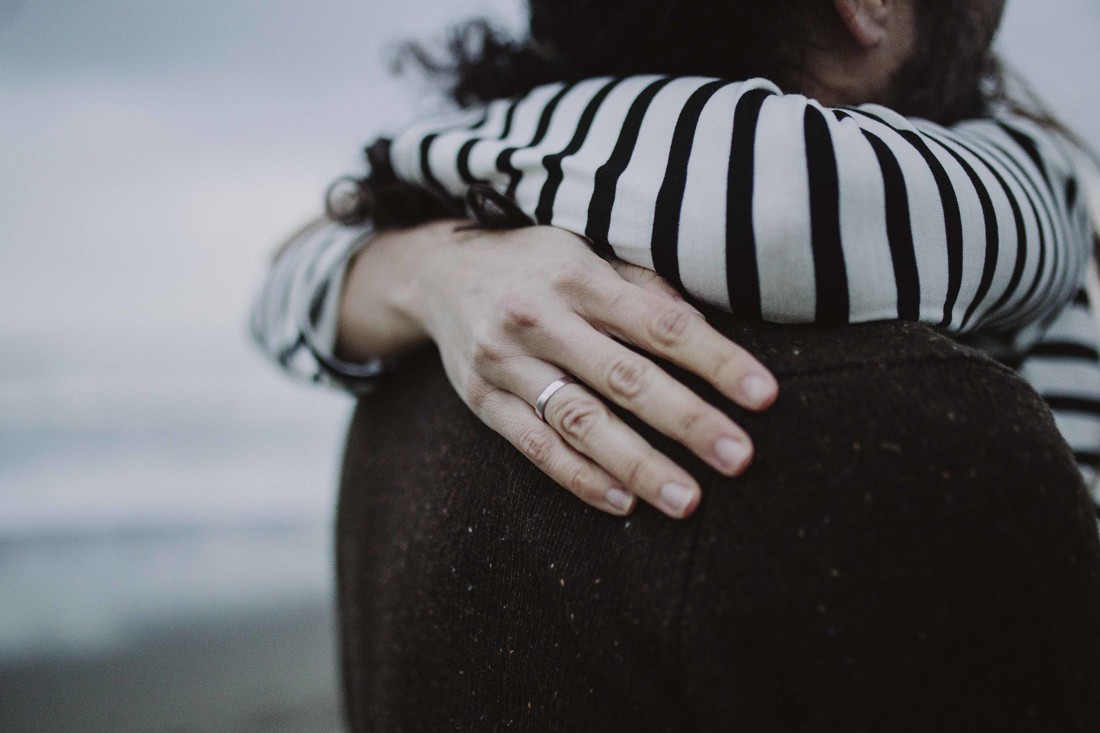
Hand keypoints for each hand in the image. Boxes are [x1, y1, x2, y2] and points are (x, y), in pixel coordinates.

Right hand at [381, 221, 778, 518]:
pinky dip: (579, 477)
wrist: (437, 274)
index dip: (715, 359)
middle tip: (740, 459)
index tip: (763, 395)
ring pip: (580, 422)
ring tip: (688, 500)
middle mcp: (538, 318)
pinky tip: (624, 503)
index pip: (660, 323)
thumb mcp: (586, 251)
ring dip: (638, 464)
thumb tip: (708, 332)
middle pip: (625, 378)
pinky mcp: (482, 400)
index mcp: (576, 275)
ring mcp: (505, 363)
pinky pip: (533, 447)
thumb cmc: (534, 263)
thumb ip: (643, 289)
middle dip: (688, 421)